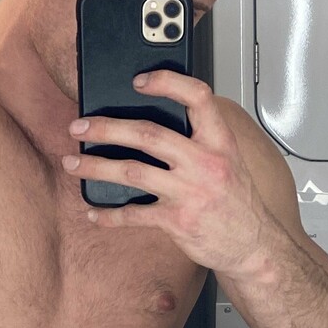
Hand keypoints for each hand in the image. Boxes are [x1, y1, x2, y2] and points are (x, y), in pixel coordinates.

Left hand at [63, 68, 276, 274]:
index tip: (139, 80)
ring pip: (132, 171)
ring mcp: (189, 192)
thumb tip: (153, 125)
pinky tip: (94, 213)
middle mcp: (205, 163)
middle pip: (148, 134)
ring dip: (96, 166)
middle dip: (106, 128)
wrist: (254, 246)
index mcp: (219, 141)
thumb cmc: (237, 202)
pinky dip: (109, 214)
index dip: (167, 83)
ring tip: (73, 163)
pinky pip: (134, 214)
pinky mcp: (177, 221)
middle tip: (79, 126)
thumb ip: (199, 140)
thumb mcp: (229, 160)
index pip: (197, 97)